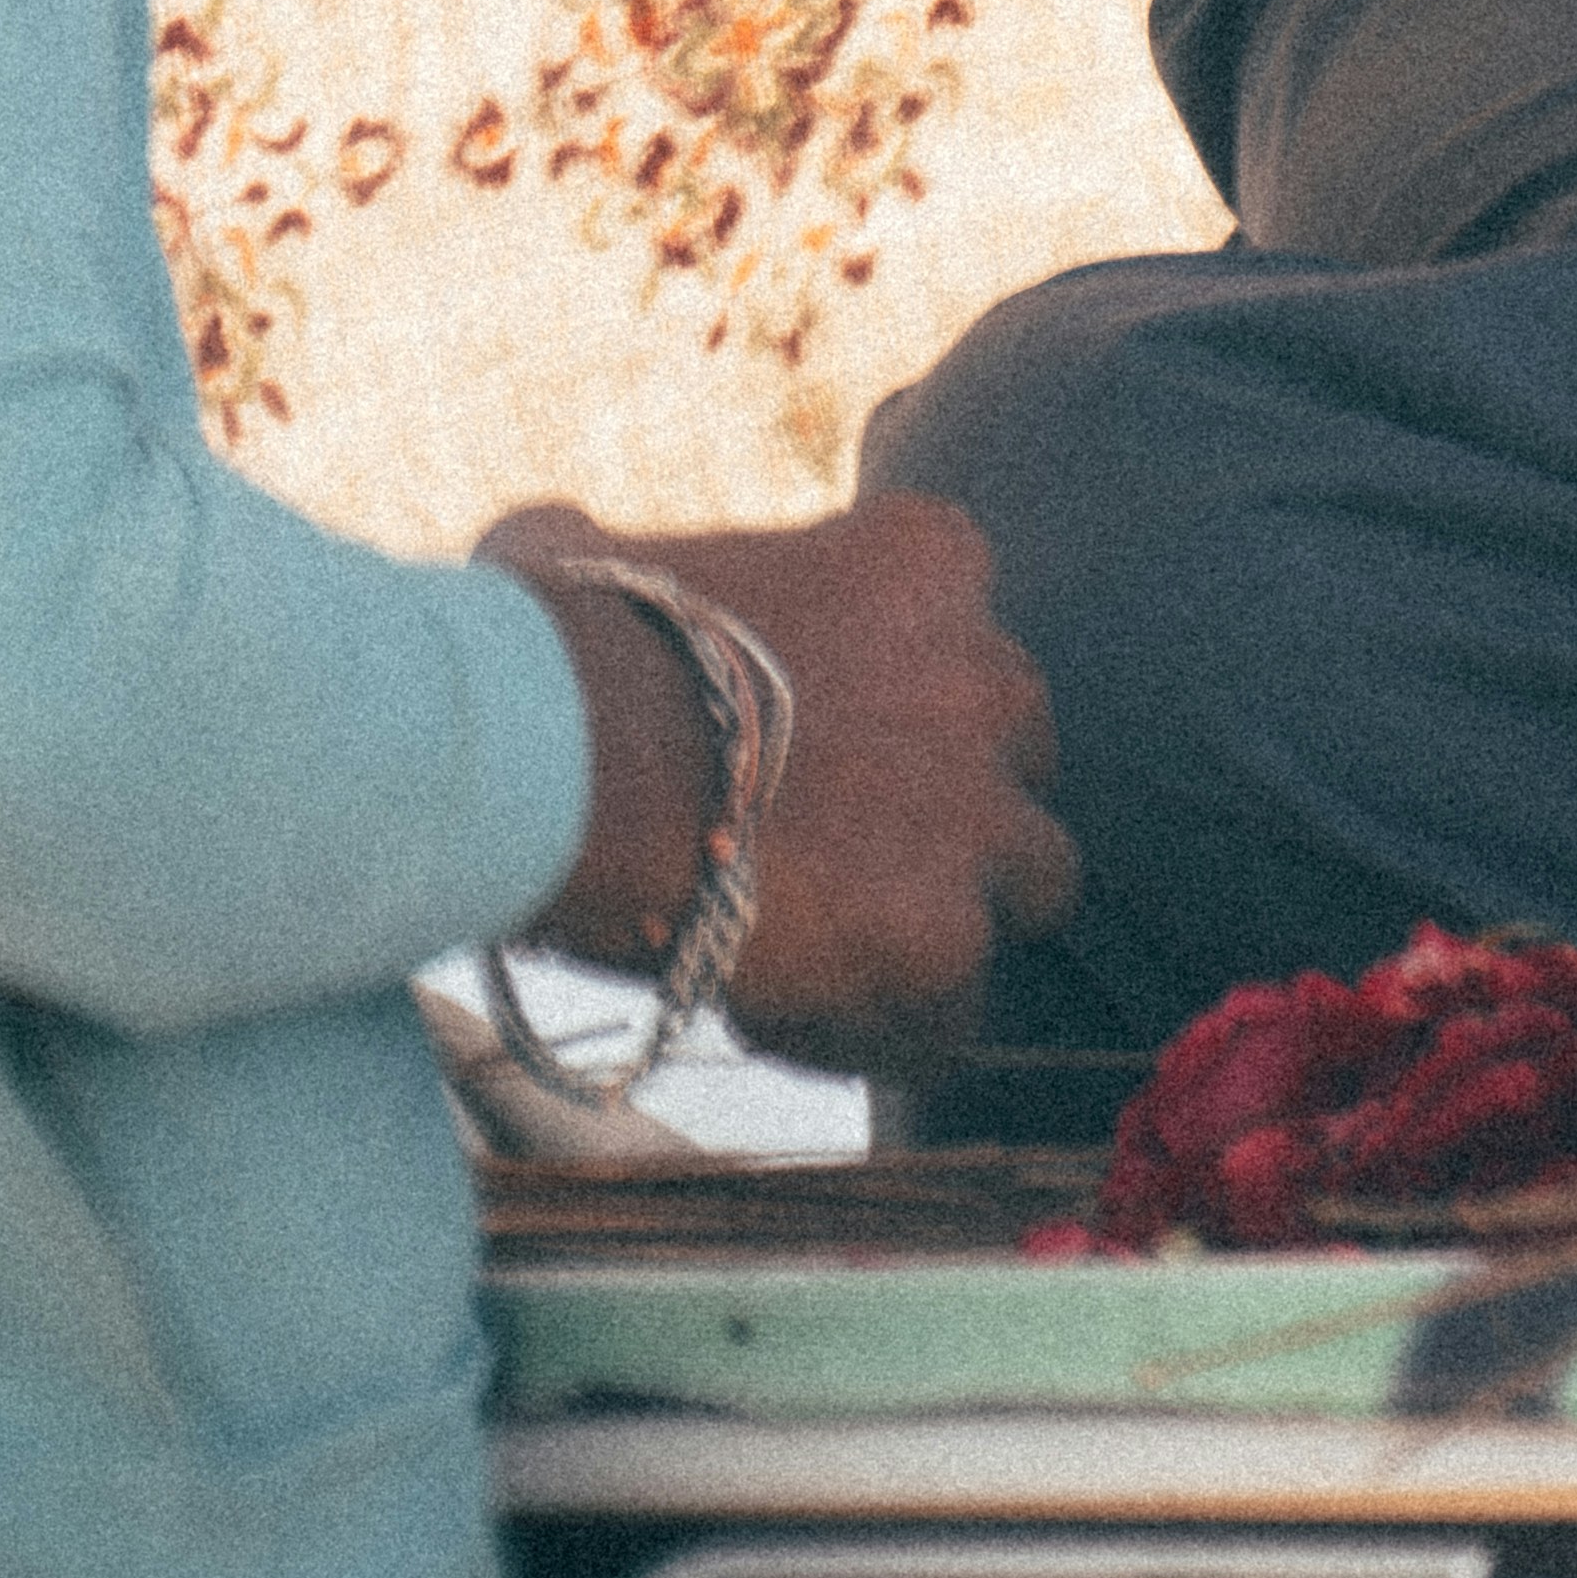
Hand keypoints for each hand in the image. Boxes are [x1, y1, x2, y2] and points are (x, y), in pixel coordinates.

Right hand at [484, 491, 1080, 1052]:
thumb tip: (560, 553)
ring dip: (941, 916)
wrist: (555, 762)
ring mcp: (979, 808)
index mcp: (927, 561)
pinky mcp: (945, 931)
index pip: (959, 641)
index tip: (813, 747)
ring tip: (828, 953)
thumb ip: (630, 556)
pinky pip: (948, 1011)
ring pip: (1024, 883)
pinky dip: (878, 1024)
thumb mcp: (603, 554)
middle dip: (947, 804)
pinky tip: (783, 1016)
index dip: (889, 704)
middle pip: (1015, 758)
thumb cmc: (552, 650)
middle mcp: (985, 675)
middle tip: (836, 856)